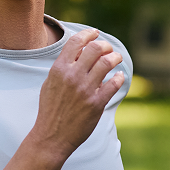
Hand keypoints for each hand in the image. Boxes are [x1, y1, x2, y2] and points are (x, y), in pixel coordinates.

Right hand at [33, 30, 124, 160]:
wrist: (51, 136)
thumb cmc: (50, 109)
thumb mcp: (50, 83)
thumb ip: (63, 67)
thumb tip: (78, 51)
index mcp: (59, 69)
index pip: (76, 42)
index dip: (88, 34)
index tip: (95, 33)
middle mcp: (72, 76)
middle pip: (95, 49)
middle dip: (105, 45)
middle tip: (108, 49)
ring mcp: (85, 90)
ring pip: (107, 63)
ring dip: (115, 58)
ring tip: (116, 59)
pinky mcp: (96, 104)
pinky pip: (114, 84)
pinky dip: (119, 77)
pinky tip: (119, 76)